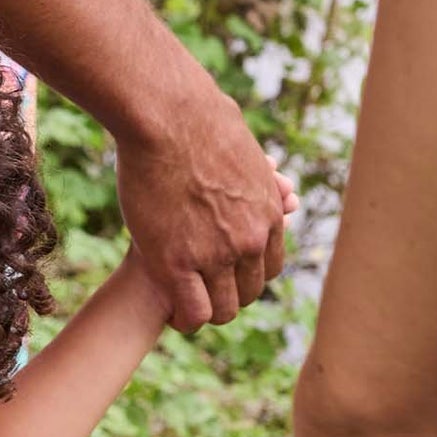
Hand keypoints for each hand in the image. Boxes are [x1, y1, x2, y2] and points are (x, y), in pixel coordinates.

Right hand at [115, 88, 283, 330]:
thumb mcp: (245, 149)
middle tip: (196, 291)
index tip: (221, 275)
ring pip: (221, 310)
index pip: (267, 268)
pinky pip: (191, 313)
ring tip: (181, 304)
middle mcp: (249, 240)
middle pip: (246, 293)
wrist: (168, 117)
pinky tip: (169, 312)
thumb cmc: (197, 118)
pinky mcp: (176, 264)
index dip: (243, 276)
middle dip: (223, 296)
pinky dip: (183, 320)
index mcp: (268, 214)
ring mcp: (215, 254)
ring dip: (203, 311)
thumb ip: (257, 173)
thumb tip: (267, 168)